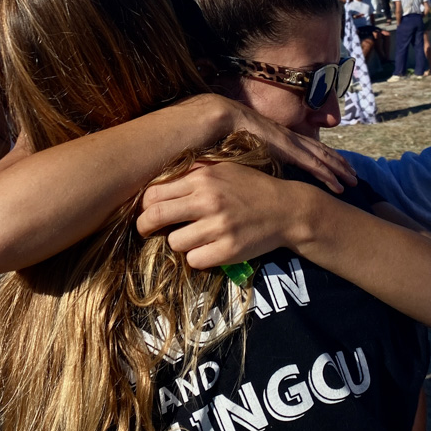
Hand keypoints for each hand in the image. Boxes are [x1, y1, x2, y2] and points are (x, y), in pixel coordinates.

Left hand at [137, 162, 314, 267]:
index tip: (146, 212)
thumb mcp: (223, 169)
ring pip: (174, 242)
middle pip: (154, 217)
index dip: (144, 206)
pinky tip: (209, 248)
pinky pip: (194, 260)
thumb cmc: (251, 187)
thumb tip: (159, 182)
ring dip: (179, 242)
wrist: (286, 209)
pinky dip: (198, 257)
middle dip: (144, 227)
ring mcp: (218, 227)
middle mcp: (208, 201)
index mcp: (202, 179)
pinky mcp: (228, 251)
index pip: (154, 194)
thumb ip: (193, 172)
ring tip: (193, 237)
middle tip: (146, 231)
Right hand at [215, 96, 354, 191]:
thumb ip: (256, 155)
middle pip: (322, 151)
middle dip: (339, 162)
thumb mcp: (247, 146)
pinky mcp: (290, 151)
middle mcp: (292, 138)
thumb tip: (255, 171)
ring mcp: (293, 144)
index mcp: (283, 137)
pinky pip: (314, 165)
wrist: (227, 118)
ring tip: (353, 180)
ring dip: (340, 170)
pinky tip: (339, 186)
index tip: (337, 164)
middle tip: (354, 174)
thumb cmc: (231, 132)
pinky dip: (329, 176)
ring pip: (324, 158)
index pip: (310, 146)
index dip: (326, 155)